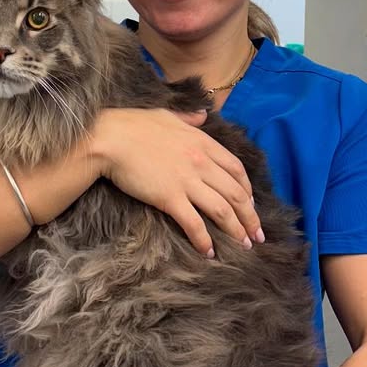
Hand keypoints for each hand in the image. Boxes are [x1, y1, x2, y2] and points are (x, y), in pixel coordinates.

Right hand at [90, 108, 264, 254]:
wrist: (109, 138)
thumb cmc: (133, 125)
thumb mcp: (167, 115)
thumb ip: (189, 118)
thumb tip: (203, 114)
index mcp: (202, 142)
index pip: (236, 169)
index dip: (248, 189)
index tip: (251, 204)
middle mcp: (201, 162)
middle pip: (236, 193)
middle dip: (251, 217)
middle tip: (257, 234)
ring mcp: (186, 181)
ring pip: (222, 210)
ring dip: (236, 230)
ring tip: (244, 246)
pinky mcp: (169, 198)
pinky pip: (193, 224)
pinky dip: (204, 240)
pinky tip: (209, 253)